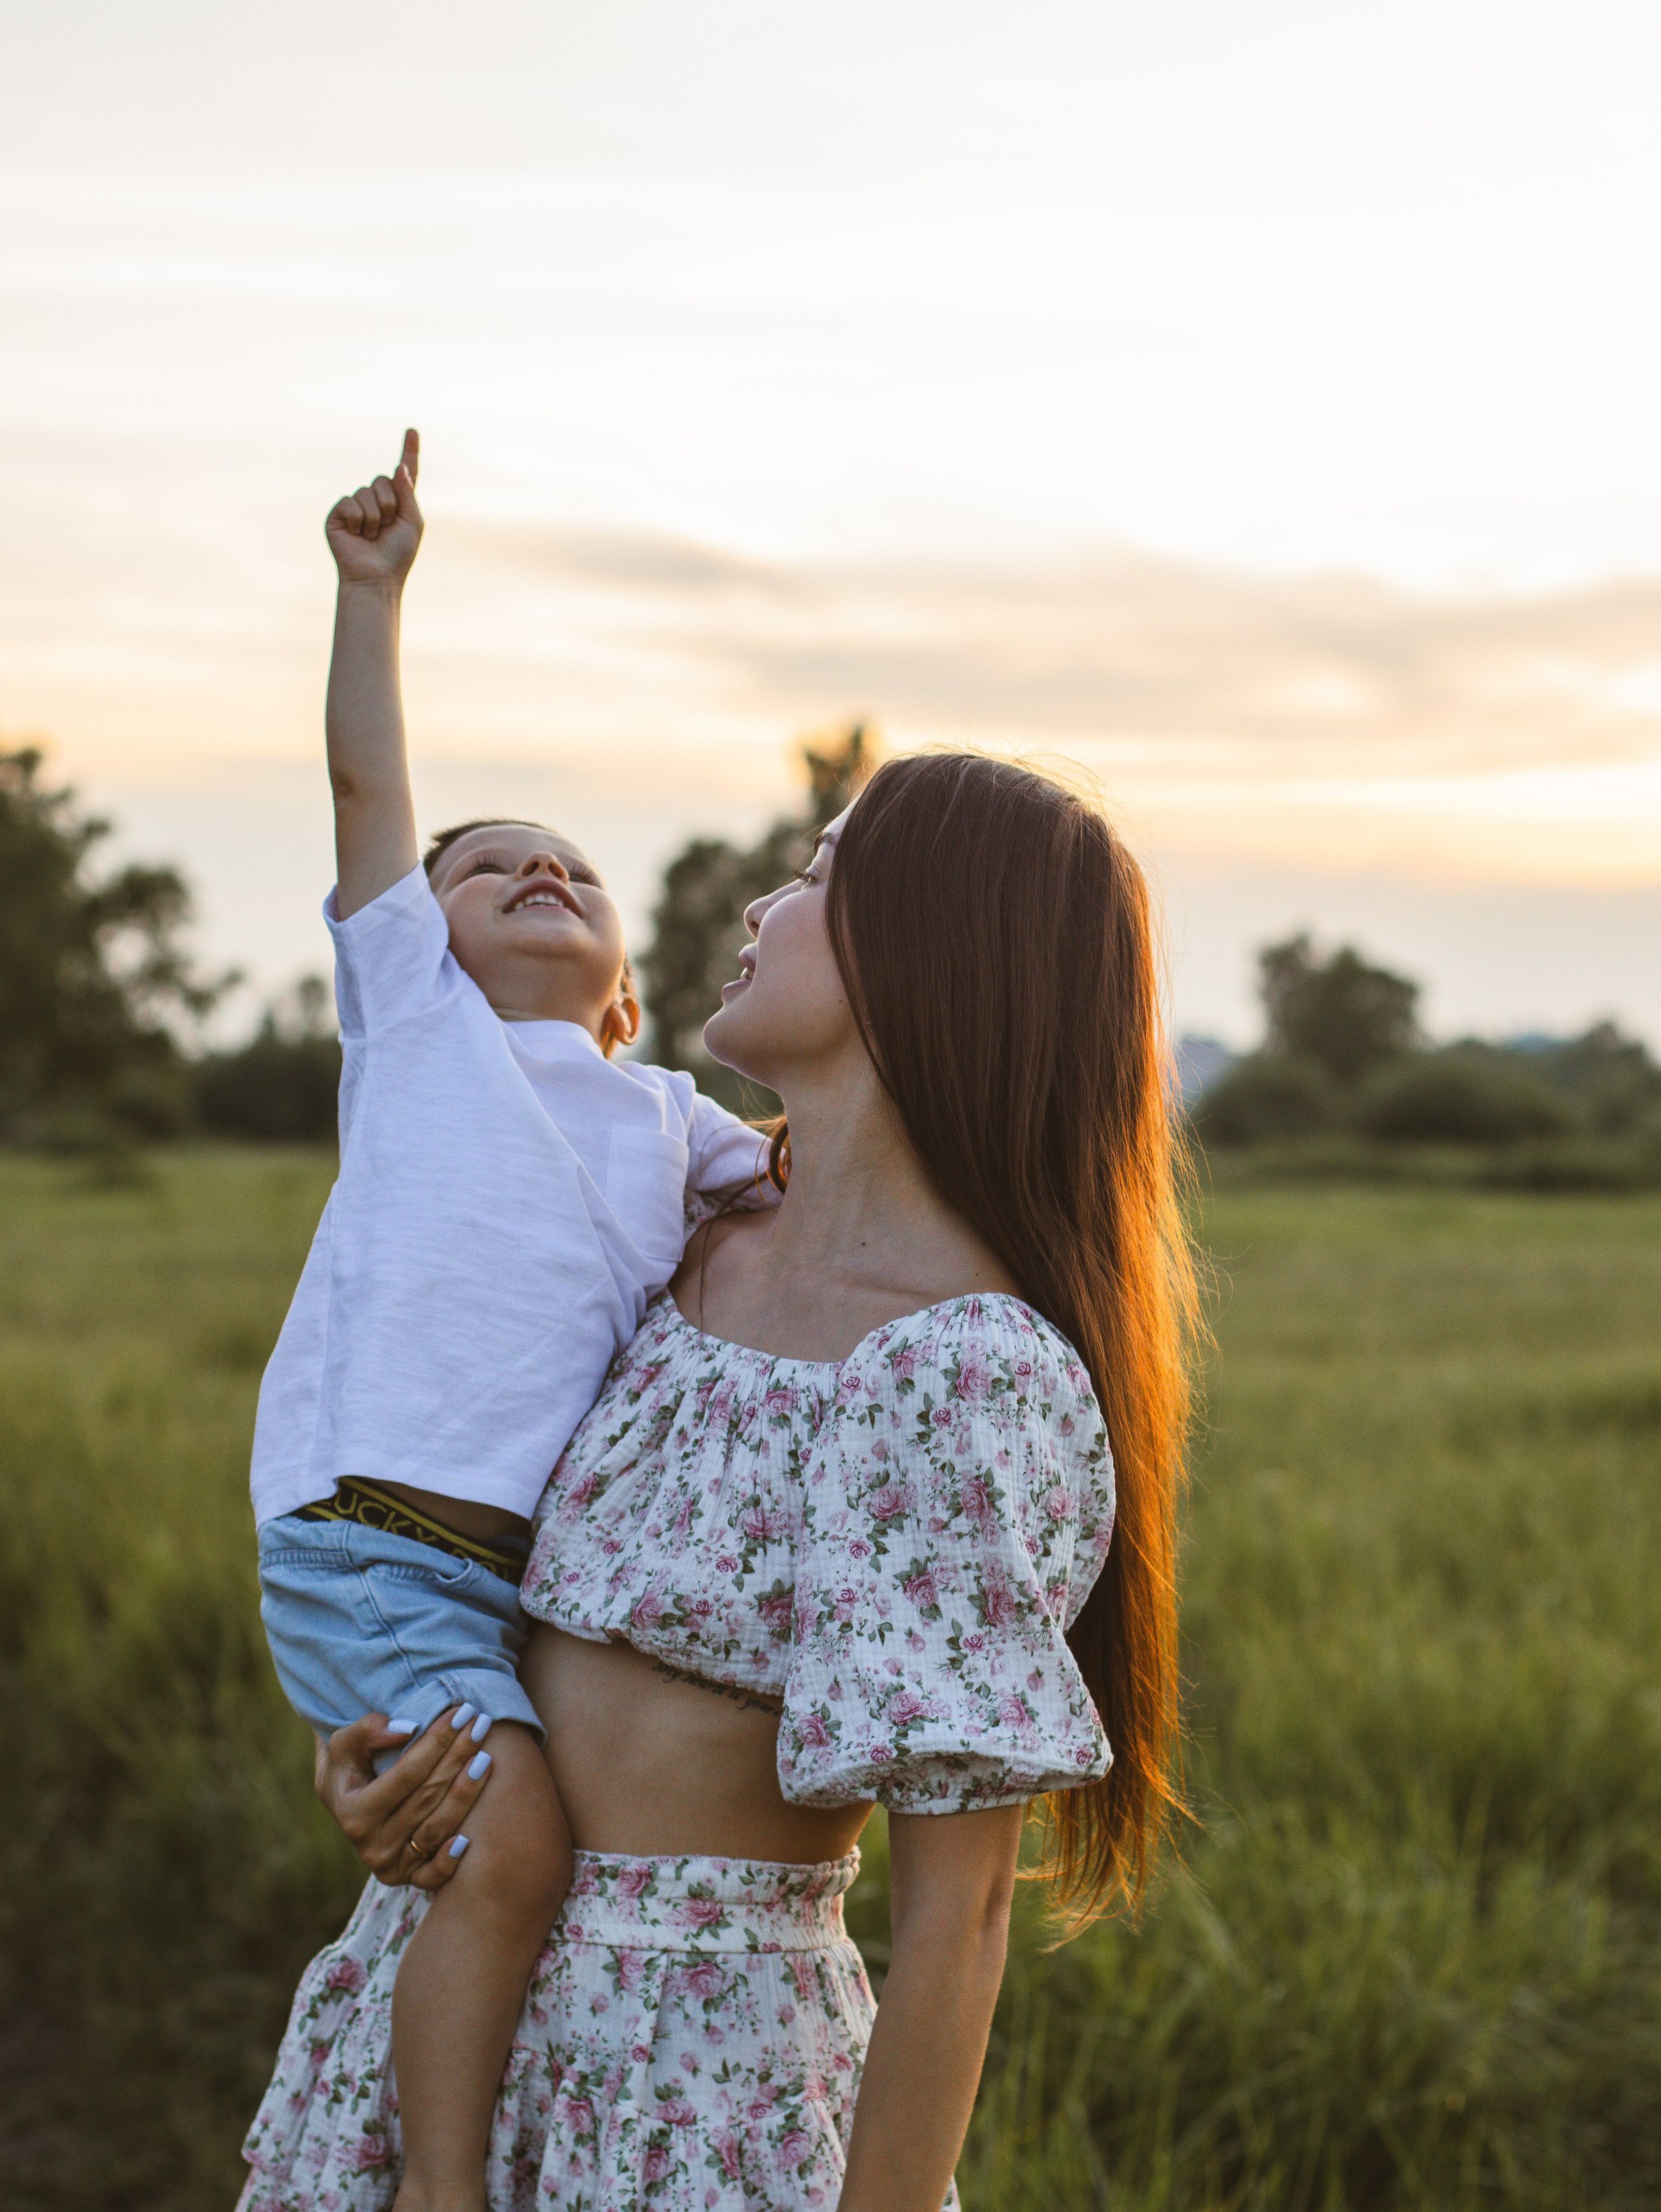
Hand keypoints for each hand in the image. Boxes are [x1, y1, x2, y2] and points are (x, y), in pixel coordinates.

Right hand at [314, 1703, 495, 1891]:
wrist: (347, 1801)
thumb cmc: (350, 1765)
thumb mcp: (343, 1744)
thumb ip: (366, 1731)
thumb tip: (407, 1729)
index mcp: (353, 1813)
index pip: (406, 1774)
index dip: (436, 1742)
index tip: (461, 1713)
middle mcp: (371, 1845)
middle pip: (427, 1797)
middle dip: (458, 1757)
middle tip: (481, 1724)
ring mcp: (391, 1866)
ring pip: (437, 1830)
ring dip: (466, 1793)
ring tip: (486, 1758)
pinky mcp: (409, 1879)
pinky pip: (434, 1875)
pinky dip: (451, 1859)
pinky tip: (469, 1837)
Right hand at [325, 428, 422, 587]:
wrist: (376, 577)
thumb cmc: (398, 554)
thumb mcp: (412, 522)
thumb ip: (408, 494)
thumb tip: (399, 467)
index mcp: (398, 502)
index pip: (404, 472)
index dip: (409, 451)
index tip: (412, 430)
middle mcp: (376, 500)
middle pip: (383, 480)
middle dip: (390, 505)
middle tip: (386, 528)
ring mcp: (356, 506)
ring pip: (367, 492)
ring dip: (375, 517)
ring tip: (372, 536)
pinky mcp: (339, 513)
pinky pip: (350, 502)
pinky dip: (358, 520)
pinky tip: (358, 535)